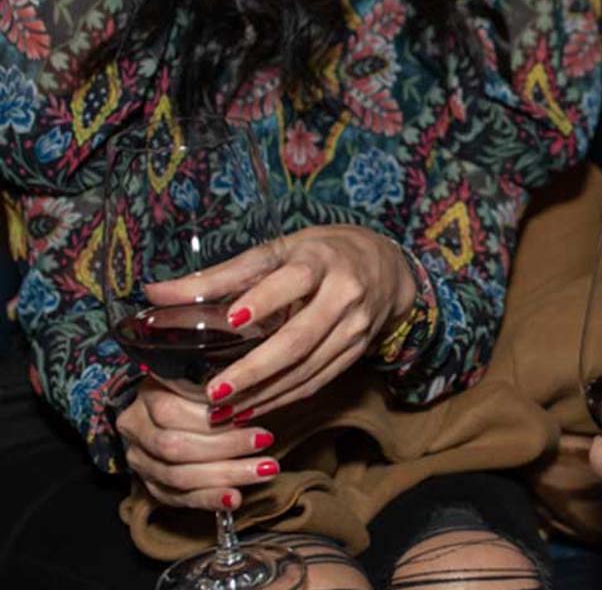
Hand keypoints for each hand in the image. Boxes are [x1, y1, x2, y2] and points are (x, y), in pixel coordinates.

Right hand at [116, 378, 277, 510]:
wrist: (177, 407)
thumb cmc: (201, 383)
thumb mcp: (207, 372)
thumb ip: (220, 384)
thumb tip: (247, 388)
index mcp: (147, 393)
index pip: (172, 411)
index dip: (211, 417)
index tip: (251, 415)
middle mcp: (136, 428)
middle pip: (175, 446)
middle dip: (225, 447)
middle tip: (264, 442)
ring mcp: (140, 459)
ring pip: (178, 477)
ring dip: (225, 476)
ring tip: (263, 470)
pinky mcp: (150, 484)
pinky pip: (178, 498)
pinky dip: (209, 499)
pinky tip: (236, 498)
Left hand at [147, 225, 415, 419]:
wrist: (386, 267)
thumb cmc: (322, 252)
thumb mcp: (279, 250)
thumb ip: (222, 274)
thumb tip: (155, 293)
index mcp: (322, 259)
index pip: (294, 280)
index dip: (265, 299)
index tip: (233, 319)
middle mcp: (345, 294)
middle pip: (300, 338)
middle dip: (255, 369)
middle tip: (214, 392)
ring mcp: (355, 327)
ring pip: (307, 368)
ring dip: (264, 393)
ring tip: (221, 410)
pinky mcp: (357, 351)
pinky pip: (317, 381)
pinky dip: (283, 398)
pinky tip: (252, 408)